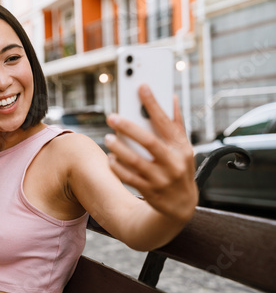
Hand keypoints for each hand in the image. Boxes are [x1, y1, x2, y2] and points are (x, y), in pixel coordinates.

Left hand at [104, 84, 197, 222]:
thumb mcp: (184, 148)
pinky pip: (129, 178)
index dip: (153, 104)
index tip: (141, 87)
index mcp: (181, 148)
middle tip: (112, 117)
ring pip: (136, 162)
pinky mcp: (149, 191)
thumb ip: (176, 124)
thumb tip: (172, 97)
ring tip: (108, 137)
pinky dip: (118, 167)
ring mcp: (161, 179)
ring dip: (119, 148)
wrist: (181, 205)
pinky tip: (111, 158)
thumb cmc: (180, 169)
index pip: (166, 122)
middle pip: (149, 142)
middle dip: (129, 127)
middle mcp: (173, 163)